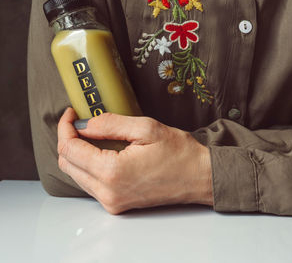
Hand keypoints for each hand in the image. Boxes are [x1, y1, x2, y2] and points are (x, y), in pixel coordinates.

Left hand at [57, 108, 212, 213]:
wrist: (200, 178)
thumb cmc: (180, 154)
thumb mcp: (146, 129)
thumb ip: (110, 124)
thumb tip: (85, 124)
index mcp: (112, 172)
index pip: (70, 149)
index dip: (66, 127)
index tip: (71, 113)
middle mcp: (107, 192)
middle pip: (68, 164)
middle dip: (68, 139)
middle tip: (79, 122)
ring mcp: (112, 201)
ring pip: (77, 175)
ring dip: (77, 154)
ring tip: (91, 135)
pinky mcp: (118, 204)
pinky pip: (91, 184)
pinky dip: (89, 166)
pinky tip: (101, 152)